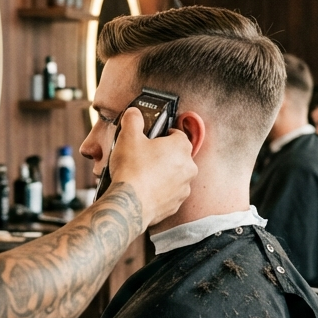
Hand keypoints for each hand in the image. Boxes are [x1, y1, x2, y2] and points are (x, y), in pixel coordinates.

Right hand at [108, 107, 195, 227]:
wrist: (129, 204)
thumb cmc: (131, 169)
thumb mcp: (128, 136)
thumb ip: (133, 119)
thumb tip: (134, 113)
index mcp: (181, 148)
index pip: (178, 134)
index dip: (164, 134)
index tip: (152, 137)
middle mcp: (189, 168)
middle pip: (178, 156)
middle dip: (164, 155)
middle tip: (145, 157)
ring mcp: (184, 188)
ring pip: (175, 176)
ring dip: (163, 174)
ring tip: (143, 175)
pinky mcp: (176, 205)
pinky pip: (169, 194)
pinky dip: (160, 191)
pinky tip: (144, 190)